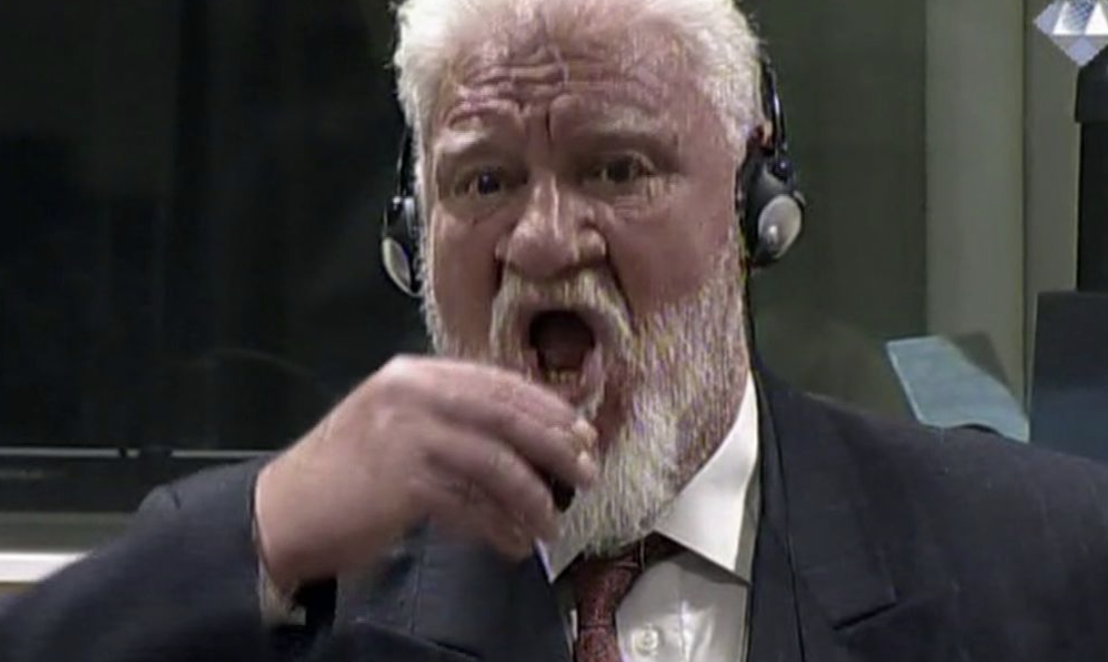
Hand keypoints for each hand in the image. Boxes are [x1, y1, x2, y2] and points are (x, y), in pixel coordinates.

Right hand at [253, 355, 597, 591]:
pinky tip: (512, 544)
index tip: (582, 432)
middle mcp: (412, 394)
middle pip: (507, 415)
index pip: (499, 382)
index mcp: (415, 374)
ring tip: (550, 524)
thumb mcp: (399, 425)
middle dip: (556, 447)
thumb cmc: (347, 474)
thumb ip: (453, 419)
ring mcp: (406, 434)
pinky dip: (498, 527)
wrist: (284, 510)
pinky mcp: (402, 480)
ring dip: (533, 498)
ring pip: (496, 463)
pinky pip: (471, 505)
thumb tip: (529, 440)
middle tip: (587, 472)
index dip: (548, 408)